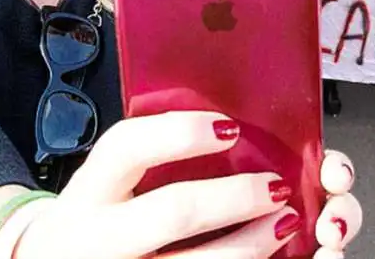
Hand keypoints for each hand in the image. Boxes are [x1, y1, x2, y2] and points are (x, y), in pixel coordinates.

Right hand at [13, 112, 360, 258]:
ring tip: (285, 223)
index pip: (126, 148)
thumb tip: (225, 127)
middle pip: (173, 212)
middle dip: (234, 197)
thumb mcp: (101, 189)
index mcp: (89, 192)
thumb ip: (144, 164)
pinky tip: (264, 255)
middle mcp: (96, 237)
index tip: (230, 128)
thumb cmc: (94, 224)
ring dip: (251, 244)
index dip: (180, 132)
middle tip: (275, 185)